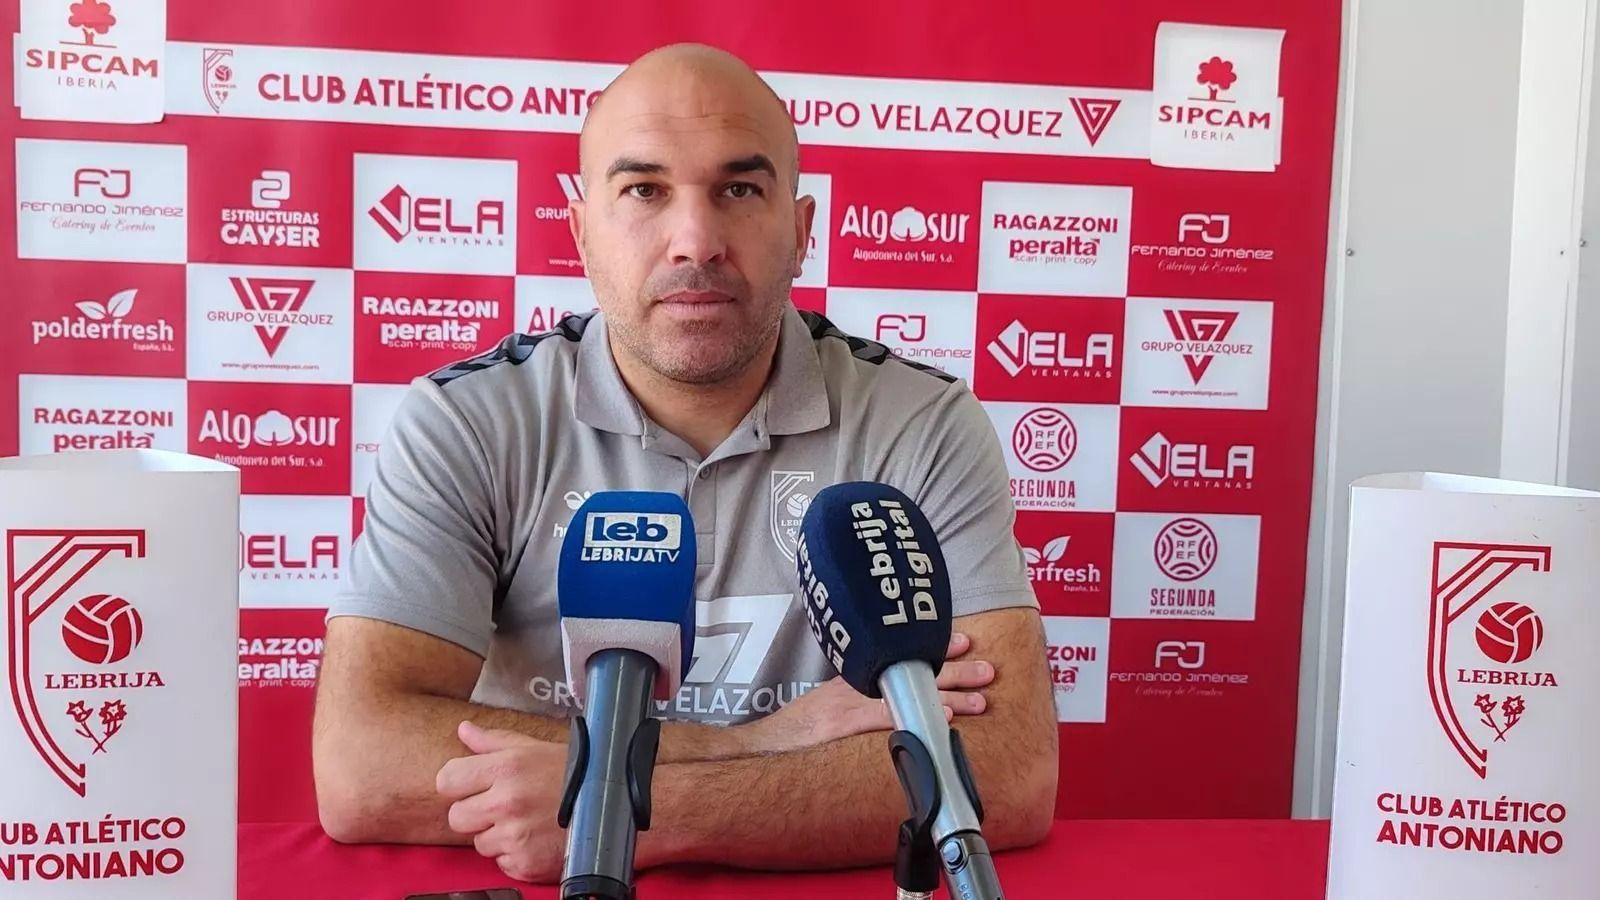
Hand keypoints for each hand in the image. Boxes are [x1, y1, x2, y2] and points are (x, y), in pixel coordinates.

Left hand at [436, 721, 567, 883]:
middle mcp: (506, 802)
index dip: (458, 783)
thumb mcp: (535, 748)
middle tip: (503, 807)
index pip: (446, 780)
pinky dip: (515, 855)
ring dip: (497, 836)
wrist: (615, 807)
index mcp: (505, 768)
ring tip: (526, 822)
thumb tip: (463, 729)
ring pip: (479, 842)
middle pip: (456, 817)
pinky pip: (501, 862)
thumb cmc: (576, 774)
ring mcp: (515, 836)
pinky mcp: (525, 863)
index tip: (473, 786)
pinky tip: (535, 839)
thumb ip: (493, 741)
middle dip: (475, 813)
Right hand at [744, 631, 993, 754]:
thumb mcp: (830, 699)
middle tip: (989, 667)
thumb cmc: (799, 727)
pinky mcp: (847, 724)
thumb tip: (891, 694)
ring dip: (950, 696)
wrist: (767, 741)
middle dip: (955, 668)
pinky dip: (919, 718)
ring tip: (982, 699)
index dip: (936, 648)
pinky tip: (944, 720)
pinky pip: (890, 719)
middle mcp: (859, 683)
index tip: (965, 639)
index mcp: (857, 675)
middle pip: (914, 670)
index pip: (903, 655)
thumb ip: (859, 694)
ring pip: (910, 693)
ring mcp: (853, 703)